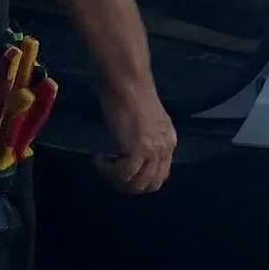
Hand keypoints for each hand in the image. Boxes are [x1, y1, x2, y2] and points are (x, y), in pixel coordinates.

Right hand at [96, 78, 176, 195]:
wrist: (128, 82)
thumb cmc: (131, 93)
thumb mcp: (145, 120)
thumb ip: (145, 137)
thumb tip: (130, 150)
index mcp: (169, 140)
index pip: (161, 174)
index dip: (141, 179)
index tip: (123, 172)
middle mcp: (165, 148)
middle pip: (151, 184)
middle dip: (129, 186)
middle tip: (111, 175)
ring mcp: (153, 150)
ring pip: (137, 183)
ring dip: (117, 180)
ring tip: (103, 166)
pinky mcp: (138, 150)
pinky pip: (123, 174)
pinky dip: (108, 171)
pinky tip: (99, 160)